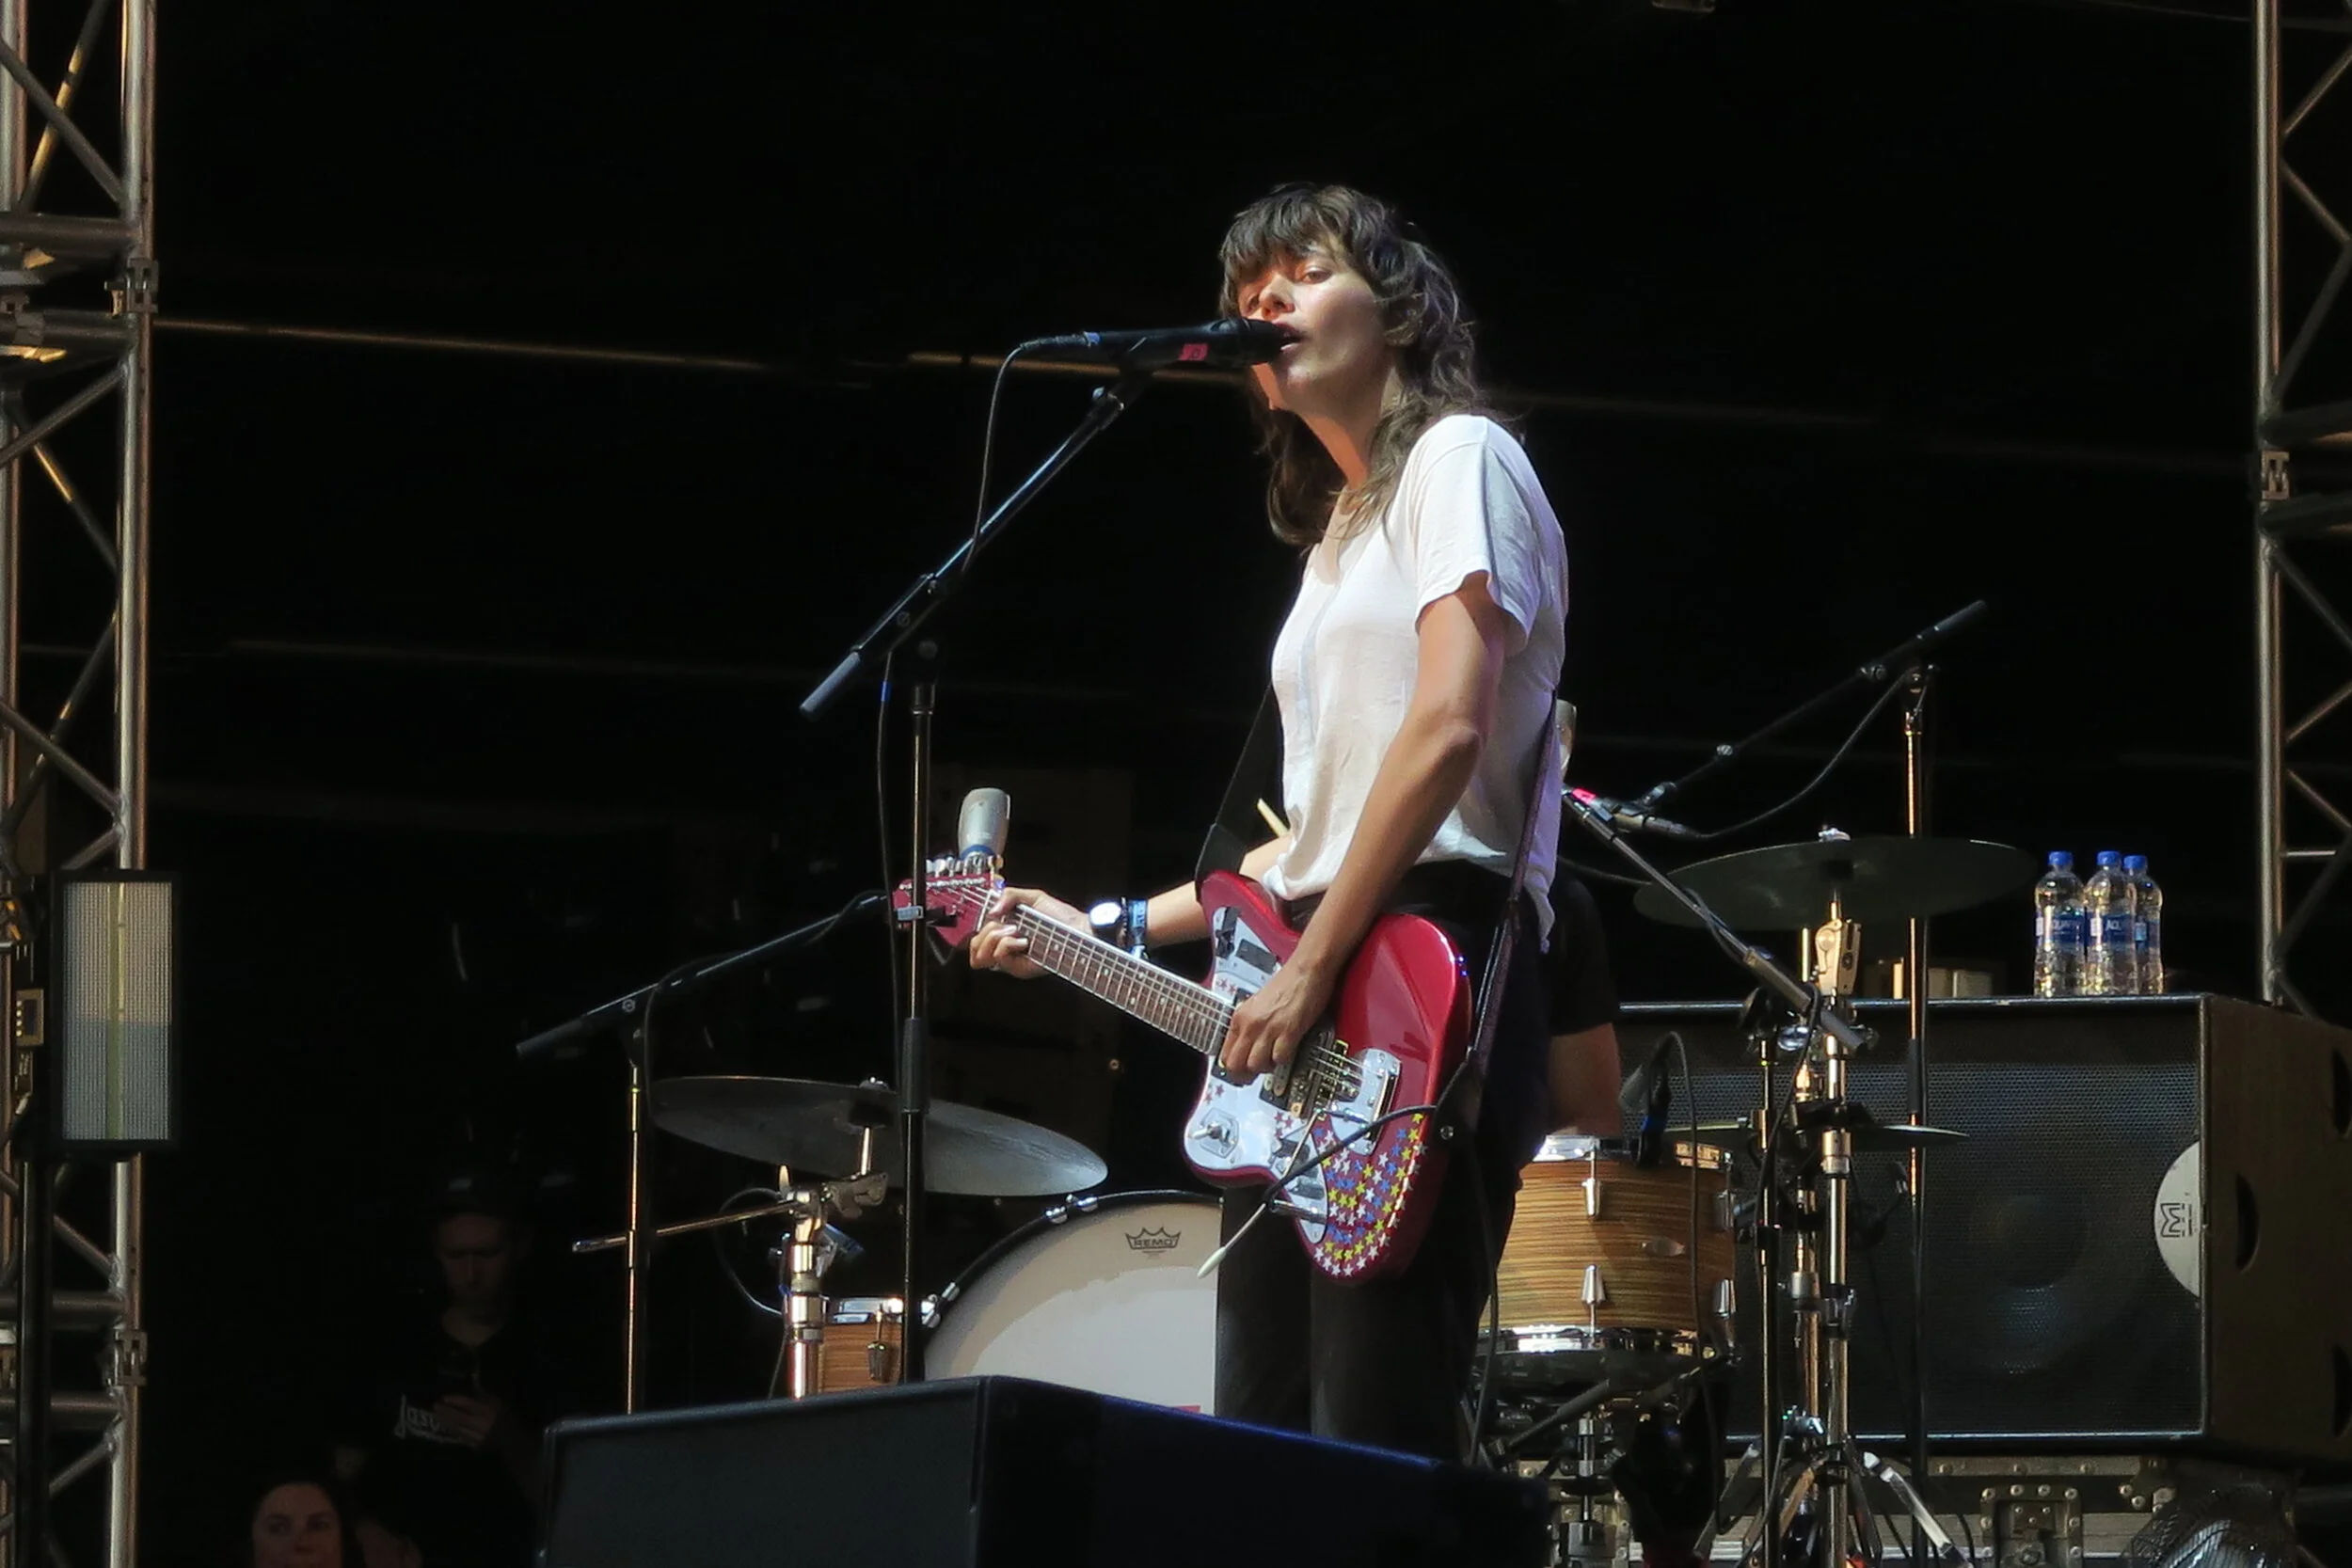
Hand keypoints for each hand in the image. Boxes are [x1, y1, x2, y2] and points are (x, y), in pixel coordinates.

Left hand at [431, 1392, 505, 1448]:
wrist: (512, 1438)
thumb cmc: (504, 1416)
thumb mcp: (497, 1401)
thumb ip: (483, 1395)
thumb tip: (471, 1385)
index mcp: (488, 1410)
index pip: (468, 1404)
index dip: (455, 1400)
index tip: (444, 1397)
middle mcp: (481, 1422)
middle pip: (460, 1416)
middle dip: (447, 1411)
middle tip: (435, 1406)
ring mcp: (478, 1435)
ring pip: (458, 1427)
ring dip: (446, 1421)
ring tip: (436, 1416)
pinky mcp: (475, 1444)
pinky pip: (461, 1436)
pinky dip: (453, 1431)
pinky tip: (446, 1427)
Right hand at [967, 887, 1086, 978]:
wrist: (1078, 931)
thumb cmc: (1061, 916)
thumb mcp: (1033, 897)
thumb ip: (1009, 895)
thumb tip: (991, 911)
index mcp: (1005, 930)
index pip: (976, 937)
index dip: (974, 929)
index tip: (983, 918)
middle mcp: (1005, 946)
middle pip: (973, 947)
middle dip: (985, 932)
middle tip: (1005, 924)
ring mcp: (1011, 959)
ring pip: (981, 955)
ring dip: (994, 937)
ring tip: (1015, 931)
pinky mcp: (1019, 969)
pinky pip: (999, 957)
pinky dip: (1007, 944)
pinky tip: (1022, 940)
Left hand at [1220, 955, 1336, 1077]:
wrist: (1307, 969)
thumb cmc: (1287, 985)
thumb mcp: (1257, 1005)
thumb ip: (1249, 1026)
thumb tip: (1245, 1049)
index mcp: (1240, 1017)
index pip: (1225, 1055)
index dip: (1233, 1069)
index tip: (1241, 1073)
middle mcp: (1250, 1024)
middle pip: (1235, 1065)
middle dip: (1246, 1076)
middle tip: (1256, 1074)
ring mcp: (1269, 1028)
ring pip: (1256, 1066)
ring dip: (1267, 1068)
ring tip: (1275, 1058)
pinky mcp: (1289, 1031)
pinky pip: (1280, 1059)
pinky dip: (1284, 1060)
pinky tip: (1288, 1050)